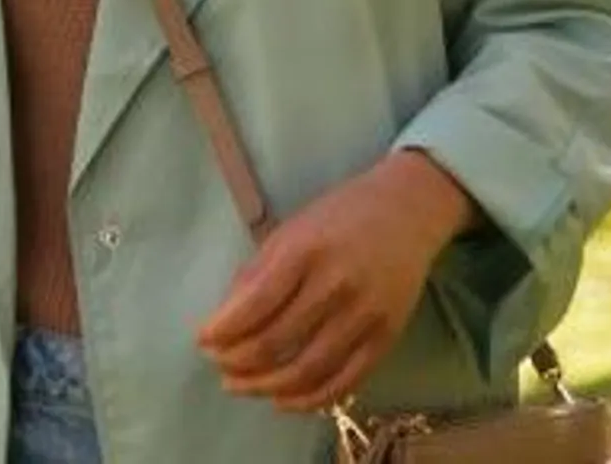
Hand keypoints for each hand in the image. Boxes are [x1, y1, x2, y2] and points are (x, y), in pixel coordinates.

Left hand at [194, 150, 478, 412]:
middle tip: (220, 367)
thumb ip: (256, 274)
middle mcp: (337, 285)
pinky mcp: (386, 338)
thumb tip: (222, 322)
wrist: (408, 211)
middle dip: (238, 362)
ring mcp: (365, 315)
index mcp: (306, 251)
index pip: (255, 304)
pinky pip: (344, 381)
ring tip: (242, 386)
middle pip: (278, 342)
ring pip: (308, 370)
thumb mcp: (290, 231)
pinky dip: (309, 399)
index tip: (202, 340)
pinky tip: (283, 400)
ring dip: (266, 387)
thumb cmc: (339, 217)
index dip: (223, 330)